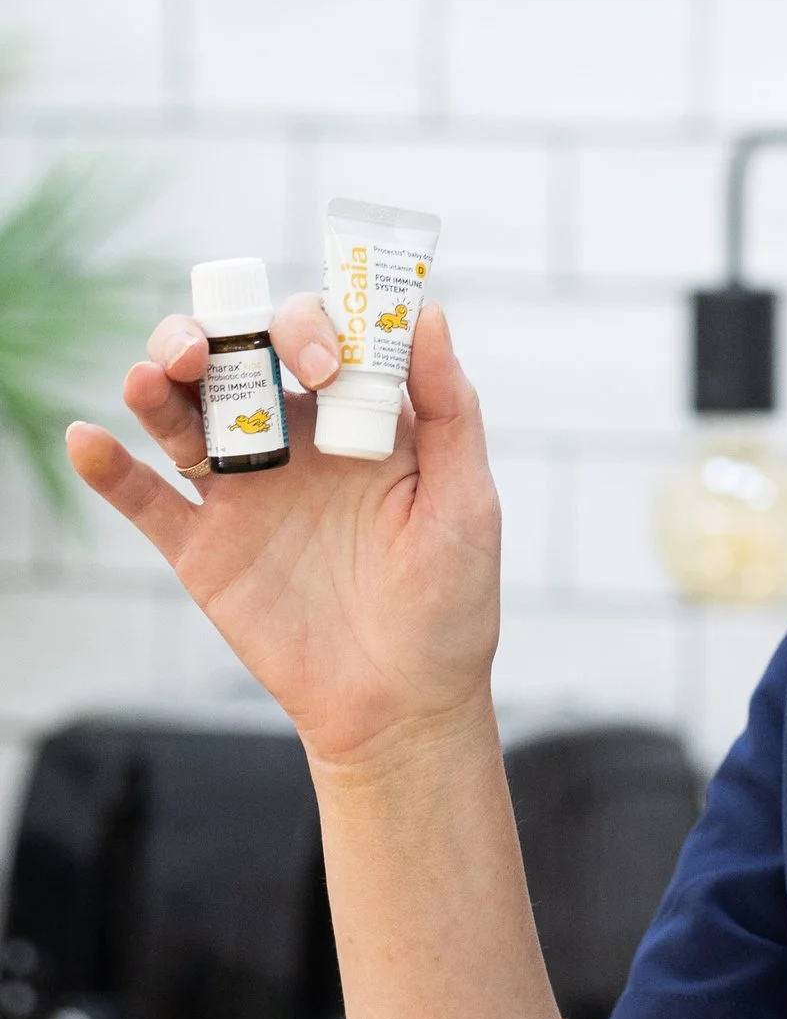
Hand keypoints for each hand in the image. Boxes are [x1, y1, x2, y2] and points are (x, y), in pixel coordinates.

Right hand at [66, 297, 500, 770]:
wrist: (401, 704)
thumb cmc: (450, 600)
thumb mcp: (465, 498)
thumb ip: (448, 407)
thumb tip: (429, 313)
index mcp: (354, 418)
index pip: (315, 338)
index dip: (309, 325)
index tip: (324, 362)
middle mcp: (291, 443)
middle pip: (231, 359)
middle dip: (213, 335)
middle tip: (214, 350)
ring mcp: (243, 493)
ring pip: (179, 416)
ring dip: (156, 383)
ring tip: (154, 377)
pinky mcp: (202, 548)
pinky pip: (144, 499)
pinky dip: (108, 467)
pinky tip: (89, 439)